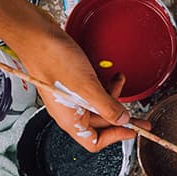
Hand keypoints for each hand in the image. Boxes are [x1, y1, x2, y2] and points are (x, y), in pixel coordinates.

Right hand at [15, 28, 150, 151]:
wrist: (34, 34)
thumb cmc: (53, 59)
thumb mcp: (87, 87)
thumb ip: (107, 107)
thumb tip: (122, 120)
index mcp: (70, 119)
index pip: (94, 141)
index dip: (115, 137)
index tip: (132, 130)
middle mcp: (69, 111)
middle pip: (99, 124)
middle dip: (120, 118)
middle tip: (141, 119)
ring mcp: (69, 97)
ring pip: (97, 106)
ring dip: (113, 97)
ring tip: (121, 82)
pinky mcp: (71, 82)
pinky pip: (92, 91)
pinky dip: (104, 85)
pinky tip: (112, 75)